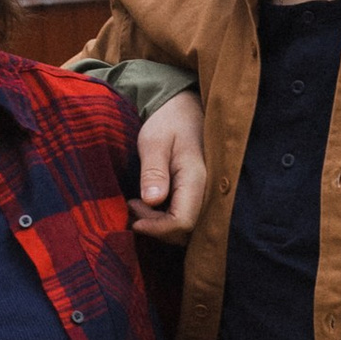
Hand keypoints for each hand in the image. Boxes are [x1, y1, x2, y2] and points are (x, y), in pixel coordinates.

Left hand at [133, 89, 208, 240]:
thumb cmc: (168, 122)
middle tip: (133, 205)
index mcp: (196, 178)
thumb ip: (153, 171)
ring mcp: (205, 193)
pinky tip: (150, 201)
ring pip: (187, 227)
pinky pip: (187, 216)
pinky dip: (166, 217)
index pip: (182, 222)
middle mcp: (207, 190)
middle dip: (157, 227)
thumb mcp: (154, 142)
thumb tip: (152, 201)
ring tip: (138, 203)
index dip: (157, 228)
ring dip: (161, 223)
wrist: (183, 108)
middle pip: (186, 231)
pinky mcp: (199, 193)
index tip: (134, 220)